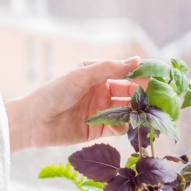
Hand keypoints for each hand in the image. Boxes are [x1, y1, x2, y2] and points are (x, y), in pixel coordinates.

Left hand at [9, 57, 144, 150]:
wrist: (33, 121)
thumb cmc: (54, 92)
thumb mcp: (82, 75)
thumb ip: (110, 68)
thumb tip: (137, 60)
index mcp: (98, 75)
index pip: (125, 73)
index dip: (141, 75)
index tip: (158, 77)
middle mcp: (101, 92)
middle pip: (129, 93)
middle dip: (142, 95)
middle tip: (155, 98)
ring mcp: (100, 111)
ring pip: (126, 111)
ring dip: (135, 111)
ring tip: (142, 112)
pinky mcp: (97, 130)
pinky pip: (117, 128)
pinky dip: (123, 126)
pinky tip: (123, 124)